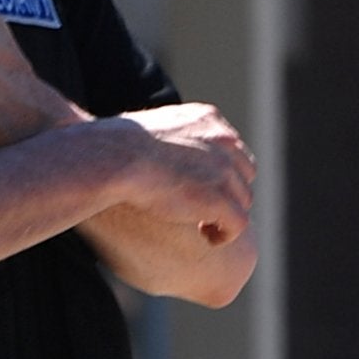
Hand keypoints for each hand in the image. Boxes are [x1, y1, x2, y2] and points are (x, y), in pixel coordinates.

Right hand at [112, 102, 254, 246]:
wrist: (116, 157)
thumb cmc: (118, 147)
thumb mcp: (152, 128)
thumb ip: (170, 137)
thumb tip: (156, 151)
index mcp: (208, 119)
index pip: (232, 149)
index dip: (221, 173)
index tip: (201, 189)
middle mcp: (223, 141)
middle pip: (243, 174)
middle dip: (228, 194)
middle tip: (204, 211)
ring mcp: (224, 170)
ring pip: (242, 200)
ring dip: (225, 216)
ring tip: (202, 228)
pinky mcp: (220, 199)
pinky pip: (238, 224)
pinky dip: (225, 234)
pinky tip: (207, 239)